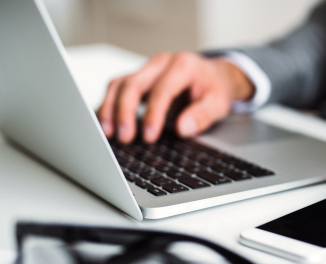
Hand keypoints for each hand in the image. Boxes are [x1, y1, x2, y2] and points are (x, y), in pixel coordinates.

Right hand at [97, 52, 254, 143]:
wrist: (214, 76)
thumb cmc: (216, 89)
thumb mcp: (219, 103)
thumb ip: (202, 115)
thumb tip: (183, 129)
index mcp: (183, 66)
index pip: (162, 90)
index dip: (153, 114)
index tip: (149, 137)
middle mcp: (161, 63)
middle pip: (133, 83)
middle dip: (125, 112)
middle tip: (124, 137)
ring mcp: (148, 69)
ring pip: (119, 84)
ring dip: (110, 109)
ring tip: (108, 134)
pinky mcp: (140, 78)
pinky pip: (118, 89)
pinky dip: (110, 106)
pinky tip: (106, 124)